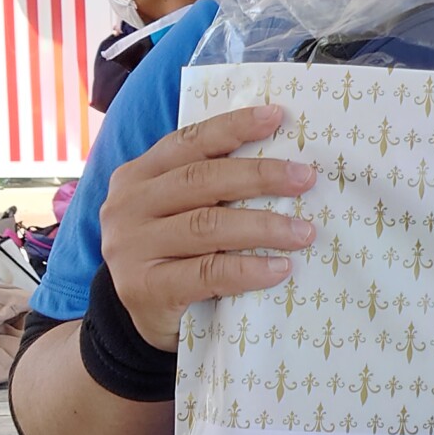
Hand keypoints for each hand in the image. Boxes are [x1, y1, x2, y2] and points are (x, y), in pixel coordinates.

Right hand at [98, 104, 317, 350]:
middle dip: (260, 176)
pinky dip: (249, 270)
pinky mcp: (144, 288)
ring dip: (264, 226)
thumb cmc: (176, 254)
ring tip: (304, 232)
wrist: (143, 318)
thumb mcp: (181, 212)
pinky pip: (207, 273)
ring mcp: (130, 248)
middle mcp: (127, 206)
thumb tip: (285, 160)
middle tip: (306, 178)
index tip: (277, 117)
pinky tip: (280, 268)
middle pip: (202, 180)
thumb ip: (210, 186)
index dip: (233, 127)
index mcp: (138, 176)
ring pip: (207, 226)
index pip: (189, 142)